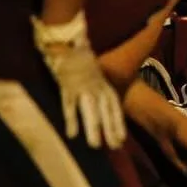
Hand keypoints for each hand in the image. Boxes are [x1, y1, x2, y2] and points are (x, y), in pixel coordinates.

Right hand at [33, 12, 125, 149]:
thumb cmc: (81, 57)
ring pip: (89, 111)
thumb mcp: (96, 72)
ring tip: (96, 146)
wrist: (67, 39)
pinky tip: (72, 135)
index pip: (113, 107)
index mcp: (103, 84)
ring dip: (93, 128)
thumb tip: (106, 102)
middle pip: (105, 111)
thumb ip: (100, 87)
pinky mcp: (66, 86)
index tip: (121, 139)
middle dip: (110, 129)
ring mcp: (81, 87)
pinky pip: (69, 105)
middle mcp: (96, 86)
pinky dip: (71, 120)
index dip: (117, 123)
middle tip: (115, 147)